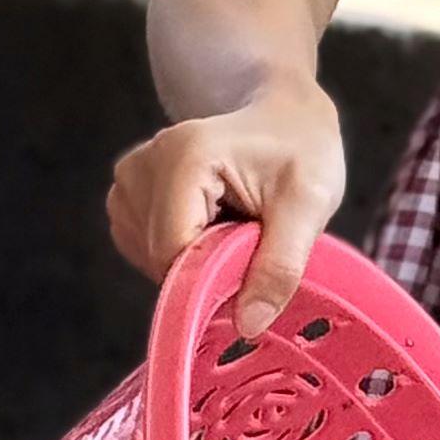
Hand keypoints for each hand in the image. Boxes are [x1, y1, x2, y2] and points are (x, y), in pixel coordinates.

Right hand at [107, 79, 344, 333]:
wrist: (284, 113)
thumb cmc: (302, 149)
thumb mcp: (310, 204)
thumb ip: (280, 266)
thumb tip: (247, 325)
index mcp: (185, 158)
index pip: (174, 253)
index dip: (210, 281)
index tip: (249, 277)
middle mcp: (144, 164)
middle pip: (158, 257)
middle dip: (205, 268)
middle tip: (251, 241)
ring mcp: (129, 176)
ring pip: (148, 256)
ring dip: (192, 259)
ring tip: (233, 224)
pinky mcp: (128, 190)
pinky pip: (142, 246)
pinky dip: (178, 250)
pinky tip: (210, 224)